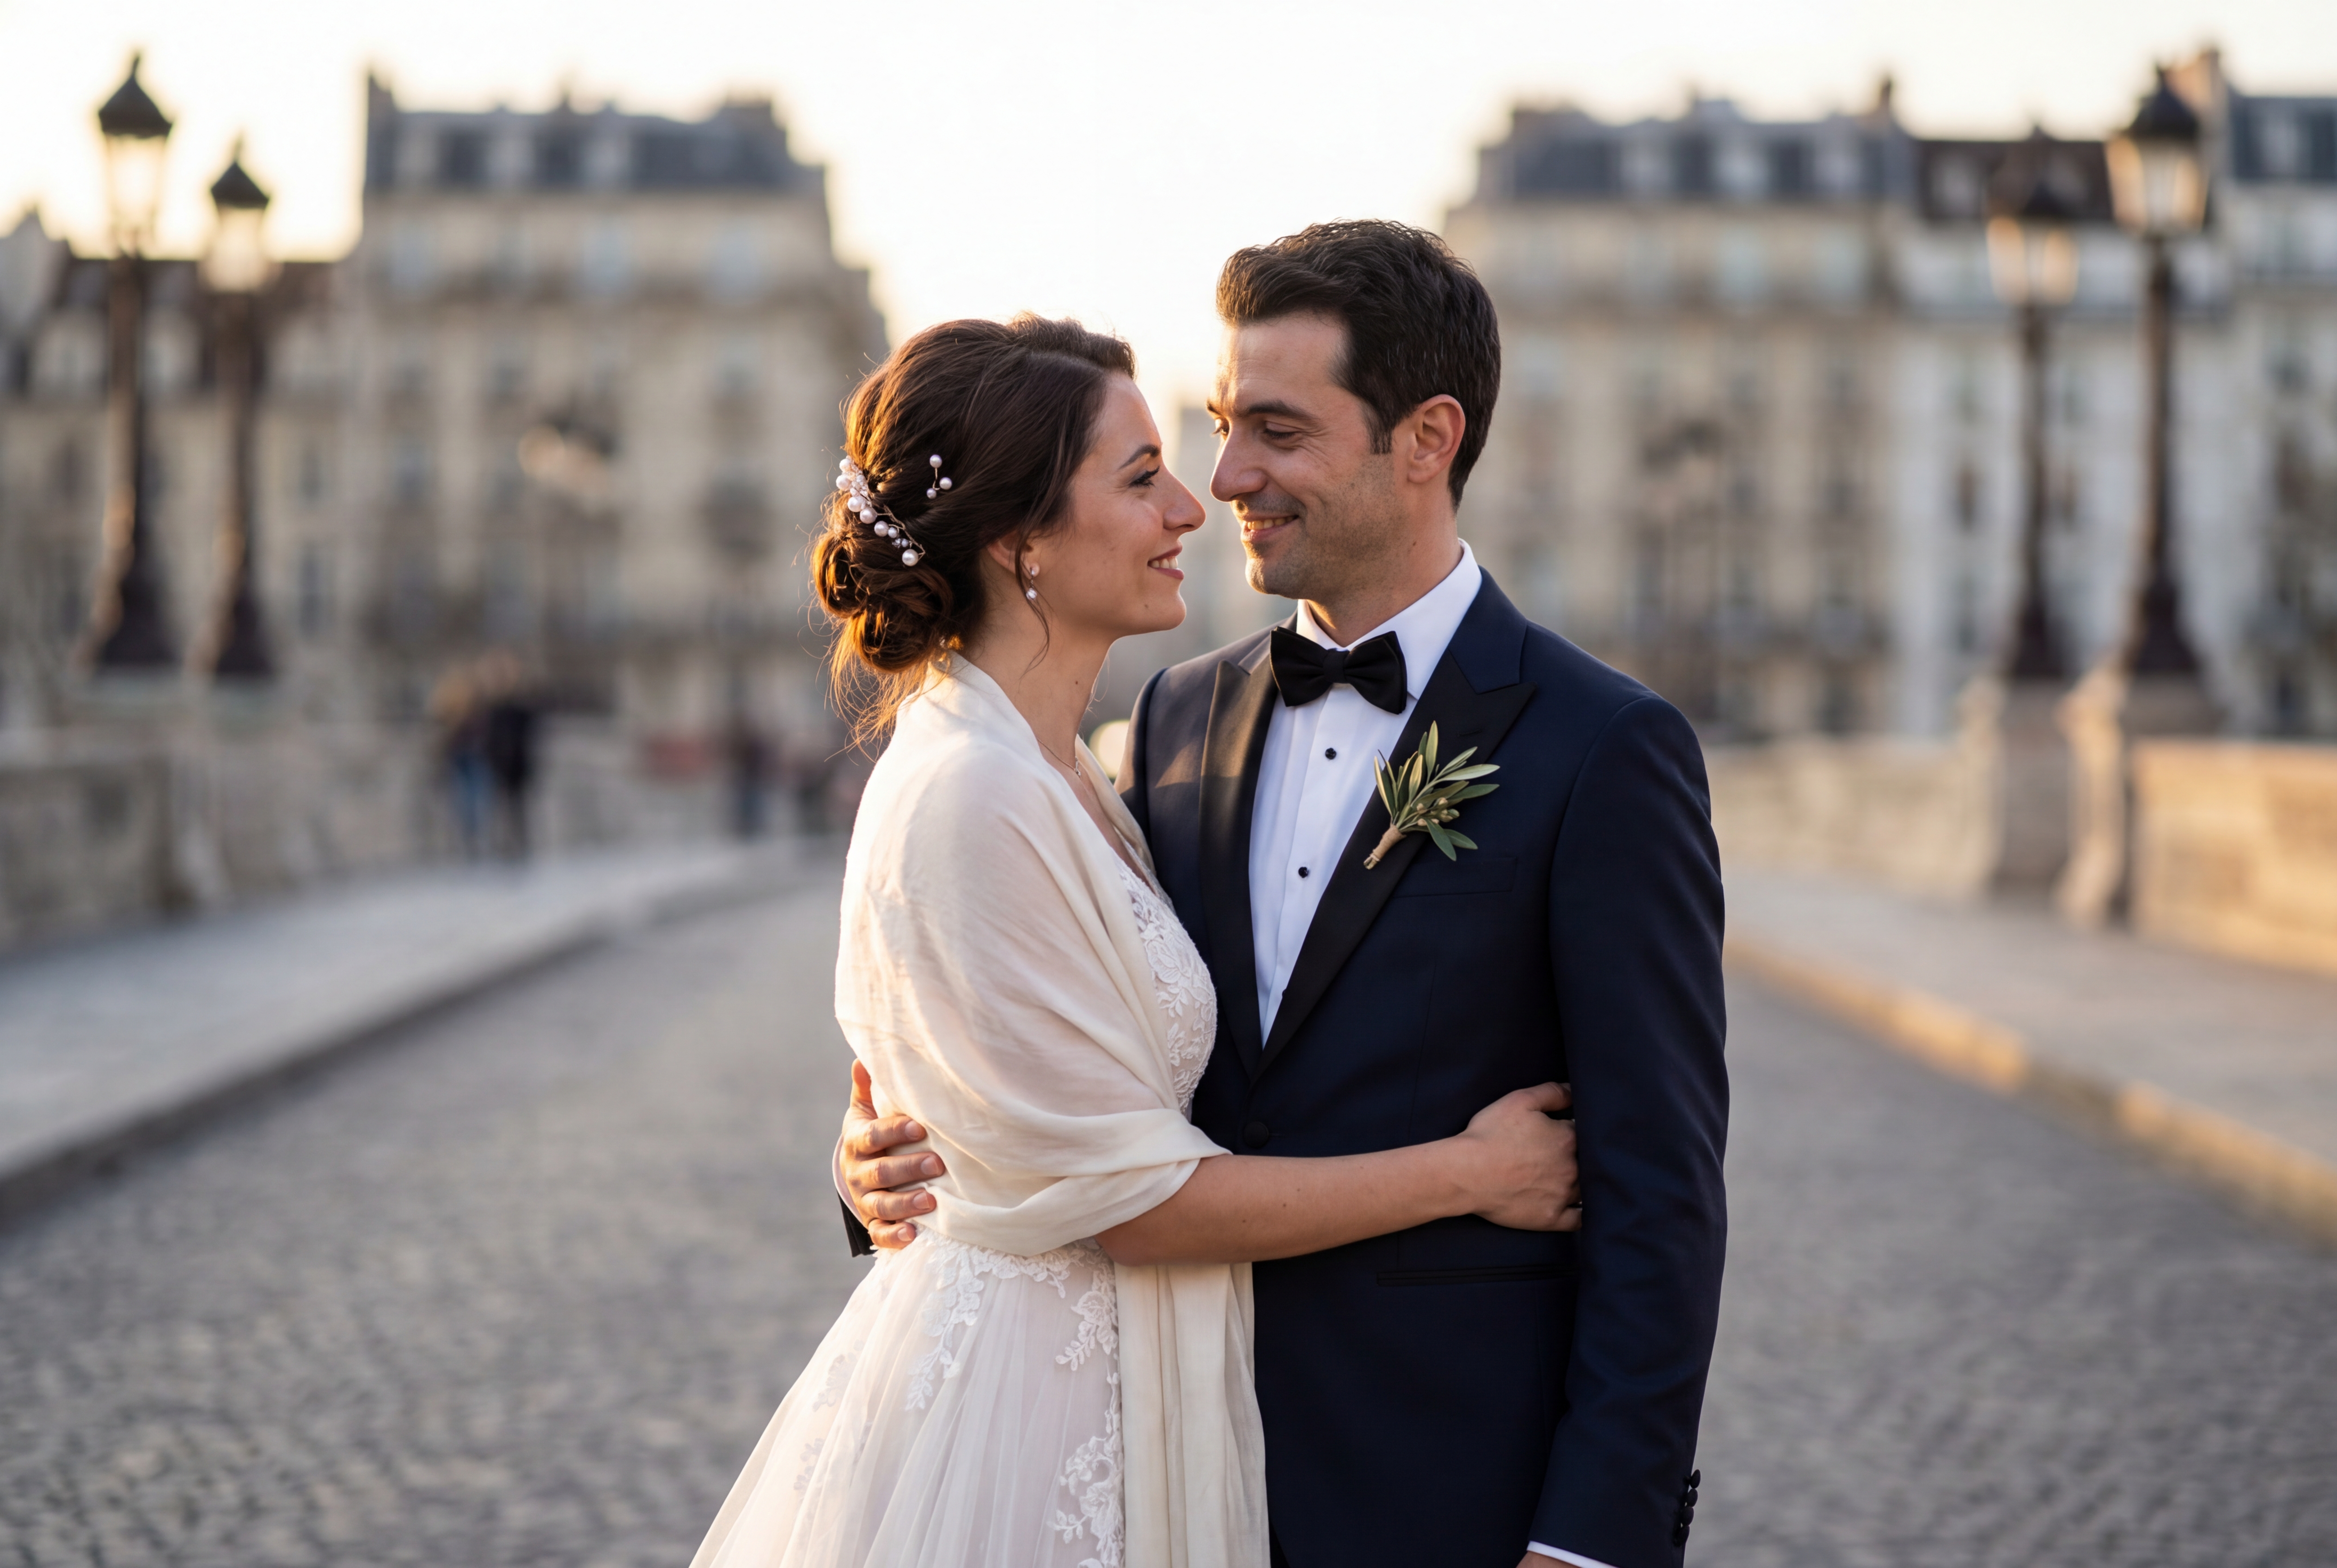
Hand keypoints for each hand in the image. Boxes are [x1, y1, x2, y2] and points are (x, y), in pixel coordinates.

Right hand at [841, 1061, 945, 1248]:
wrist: (859, 1168)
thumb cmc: (874, 1132)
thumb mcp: (866, 1109)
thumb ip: (868, 1087)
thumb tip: (864, 1057)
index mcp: (857, 1141)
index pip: (872, 1136)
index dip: (893, 1132)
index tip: (919, 1127)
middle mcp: (858, 1172)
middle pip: (880, 1172)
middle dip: (908, 1168)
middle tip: (937, 1163)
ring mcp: (864, 1199)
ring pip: (881, 1204)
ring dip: (905, 1204)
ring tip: (932, 1201)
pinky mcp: (873, 1222)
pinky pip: (880, 1233)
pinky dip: (894, 1236)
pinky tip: (913, 1235)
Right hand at [1454, 1082, 1579, 1231]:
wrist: (1466, 1173)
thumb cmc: (1489, 1135)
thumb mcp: (1519, 1101)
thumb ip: (1553, 1093)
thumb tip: (1575, 1091)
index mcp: (1567, 1138)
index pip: (1583, 1131)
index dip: (1572, 1130)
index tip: (1562, 1131)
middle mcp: (1572, 1168)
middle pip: (1588, 1161)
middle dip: (1582, 1157)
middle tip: (1563, 1156)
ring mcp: (1563, 1196)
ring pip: (1587, 1189)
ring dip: (1585, 1183)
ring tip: (1571, 1179)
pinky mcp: (1551, 1218)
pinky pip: (1579, 1220)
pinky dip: (1582, 1214)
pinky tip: (1581, 1209)